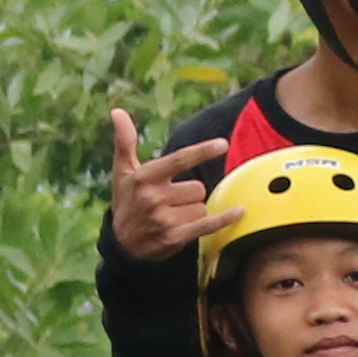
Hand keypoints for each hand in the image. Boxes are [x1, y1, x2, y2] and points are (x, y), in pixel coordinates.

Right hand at [107, 112, 228, 262]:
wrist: (122, 245)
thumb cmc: (126, 201)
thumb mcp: (122, 171)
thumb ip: (125, 141)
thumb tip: (117, 111)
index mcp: (144, 177)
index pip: (179, 160)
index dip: (202, 152)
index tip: (223, 144)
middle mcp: (154, 197)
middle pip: (197, 187)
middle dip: (190, 194)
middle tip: (171, 201)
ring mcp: (165, 218)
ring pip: (202, 206)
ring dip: (194, 211)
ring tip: (174, 215)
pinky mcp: (175, 236)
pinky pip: (208, 224)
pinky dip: (224, 218)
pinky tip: (239, 211)